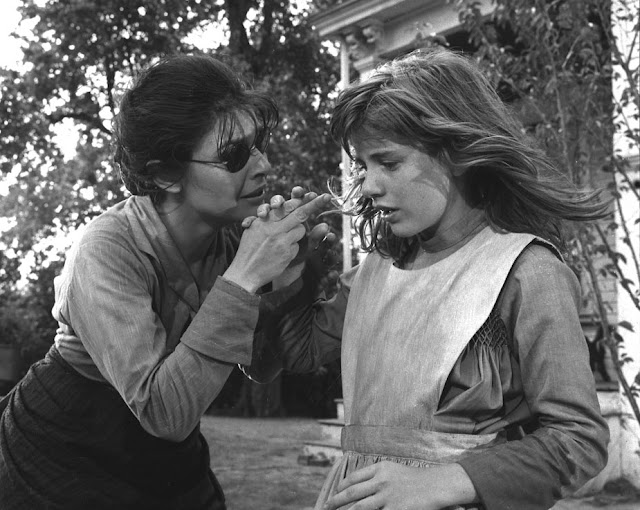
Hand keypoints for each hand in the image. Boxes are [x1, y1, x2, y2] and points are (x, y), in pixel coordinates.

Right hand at [224, 191, 331, 292]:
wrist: (244, 272)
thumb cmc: (248, 250)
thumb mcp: (253, 229)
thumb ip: (268, 219)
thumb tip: (281, 208)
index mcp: (265, 220)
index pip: (286, 206)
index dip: (302, 199)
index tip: (314, 194)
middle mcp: (274, 227)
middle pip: (299, 213)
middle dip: (314, 204)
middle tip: (326, 197)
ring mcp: (281, 240)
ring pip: (300, 229)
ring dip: (297, 233)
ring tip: (282, 241)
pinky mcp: (286, 252)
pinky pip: (296, 245)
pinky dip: (292, 248)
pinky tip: (280, 254)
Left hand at [324, 462, 477, 509]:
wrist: (436, 485)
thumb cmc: (417, 478)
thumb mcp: (394, 470)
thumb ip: (377, 475)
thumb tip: (360, 484)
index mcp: (380, 469)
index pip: (354, 478)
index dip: (342, 486)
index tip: (335, 492)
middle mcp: (380, 481)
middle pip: (352, 493)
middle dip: (336, 501)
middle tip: (326, 506)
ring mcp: (386, 497)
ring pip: (359, 508)